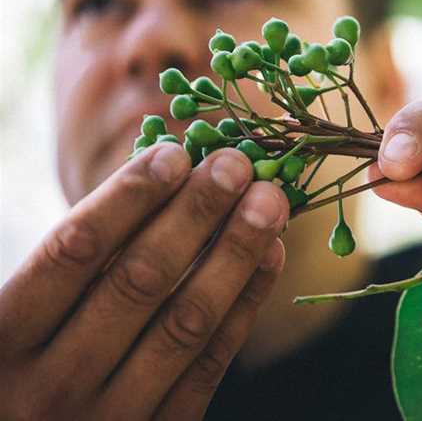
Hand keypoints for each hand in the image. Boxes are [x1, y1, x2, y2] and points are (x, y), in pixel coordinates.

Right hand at [0, 144, 288, 419]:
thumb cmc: (28, 367)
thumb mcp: (22, 315)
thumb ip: (73, 257)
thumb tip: (158, 169)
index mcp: (1, 340)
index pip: (74, 251)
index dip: (128, 197)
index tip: (175, 153)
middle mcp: (50, 384)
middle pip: (140, 280)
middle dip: (195, 214)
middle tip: (236, 164)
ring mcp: (108, 418)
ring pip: (185, 322)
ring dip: (234, 253)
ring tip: (267, 200)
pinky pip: (210, 364)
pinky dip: (244, 305)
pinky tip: (268, 256)